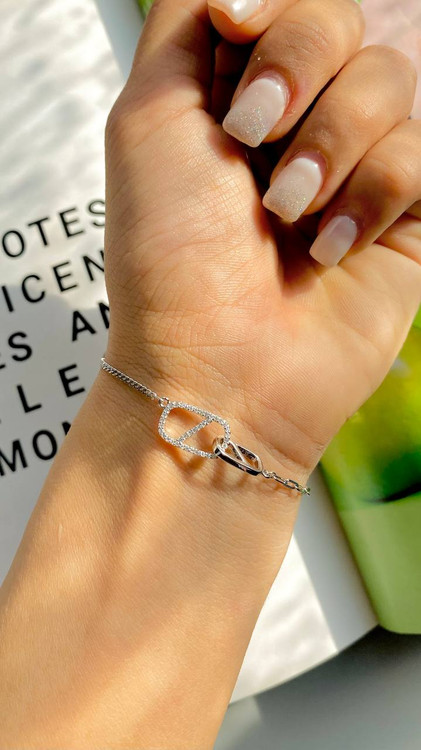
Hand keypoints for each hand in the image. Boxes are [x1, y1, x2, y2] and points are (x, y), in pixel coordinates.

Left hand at [104, 0, 419, 479]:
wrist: (219, 366)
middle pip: (342, 22)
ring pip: (388, 82)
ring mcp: (353, 168)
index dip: (274, 7)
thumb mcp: (148, 119)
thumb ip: (188, 24)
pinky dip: (370, 197)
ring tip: (288, 215)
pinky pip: (419, 154)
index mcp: (236, 94)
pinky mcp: (402, 214)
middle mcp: (298, 124)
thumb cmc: (172, 258)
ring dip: (329, 147)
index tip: (238, 28)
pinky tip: (331, 250)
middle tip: (253, 139)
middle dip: (297, 69)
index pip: (285, 3)